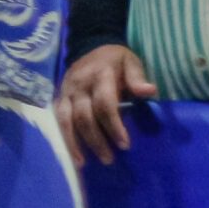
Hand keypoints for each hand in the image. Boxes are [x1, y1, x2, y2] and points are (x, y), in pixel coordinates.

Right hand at [58, 44, 158, 165]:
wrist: (89, 44)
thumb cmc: (115, 59)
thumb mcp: (130, 62)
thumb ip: (137, 77)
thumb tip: (149, 91)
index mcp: (99, 76)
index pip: (104, 104)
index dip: (113, 126)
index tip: (125, 145)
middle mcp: (79, 85)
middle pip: (84, 116)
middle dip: (96, 139)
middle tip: (109, 159)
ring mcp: (66, 91)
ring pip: (66, 120)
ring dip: (75, 142)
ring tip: (83, 163)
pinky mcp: (59, 96)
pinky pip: (58, 119)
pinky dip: (64, 137)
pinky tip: (72, 154)